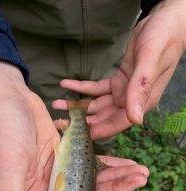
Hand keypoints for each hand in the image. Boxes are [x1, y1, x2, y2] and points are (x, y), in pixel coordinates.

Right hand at [0, 61, 148, 190]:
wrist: (7, 98)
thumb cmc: (2, 133)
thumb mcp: (7, 172)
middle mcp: (49, 190)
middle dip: (115, 190)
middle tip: (139, 179)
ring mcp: (60, 171)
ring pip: (93, 180)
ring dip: (117, 177)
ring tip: (140, 171)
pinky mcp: (68, 154)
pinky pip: (91, 162)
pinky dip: (109, 163)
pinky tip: (127, 163)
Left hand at [53, 0, 185, 138]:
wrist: (165, 22)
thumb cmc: (164, 40)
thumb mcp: (150, 63)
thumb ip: (141, 90)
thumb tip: (136, 120)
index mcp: (142, 102)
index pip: (117, 124)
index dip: (97, 130)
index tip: (76, 136)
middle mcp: (131, 101)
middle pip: (103, 117)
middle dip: (81, 121)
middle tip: (59, 121)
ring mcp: (124, 92)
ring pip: (97, 103)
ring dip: (78, 104)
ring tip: (57, 103)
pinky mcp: (118, 81)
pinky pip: (97, 87)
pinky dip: (82, 86)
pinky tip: (67, 83)